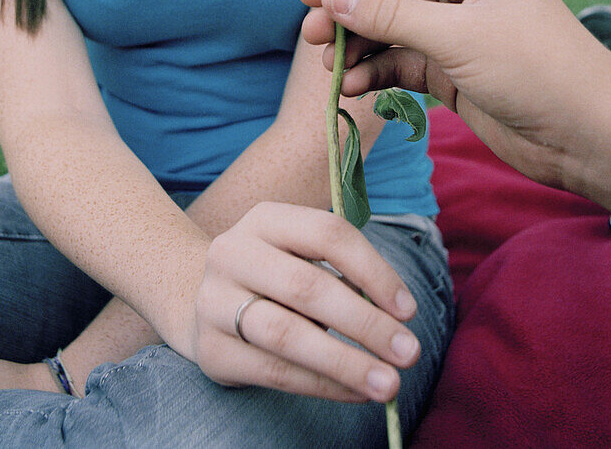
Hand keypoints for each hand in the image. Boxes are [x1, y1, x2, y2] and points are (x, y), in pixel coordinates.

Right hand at [192, 201, 420, 403]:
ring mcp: (215, 301)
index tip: (409, 309)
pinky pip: (274, 372)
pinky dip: (322, 385)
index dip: (373, 271)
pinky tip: (355, 392)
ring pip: (287, 335)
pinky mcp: (211, 350)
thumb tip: (398, 313)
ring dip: (345, 362)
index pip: (327, 234)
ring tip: (388, 384)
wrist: (200, 302)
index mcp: (265, 219)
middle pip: (307, 287)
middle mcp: (233, 253)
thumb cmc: (272, 276)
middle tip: (409, 353)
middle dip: (365, 323)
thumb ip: (342, 270)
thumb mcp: (298, 253)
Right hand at [299, 0, 610, 191]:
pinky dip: (377, 74)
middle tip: (309, 37)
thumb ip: (390, 16)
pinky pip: (403, 64)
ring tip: (331, 69)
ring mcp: (458, 32)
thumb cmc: (536, 70)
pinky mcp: (454, 72)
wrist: (591, 138)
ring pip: (392, 31)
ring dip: (359, 49)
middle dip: (350, 15)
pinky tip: (353, 88)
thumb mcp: (459, 38)